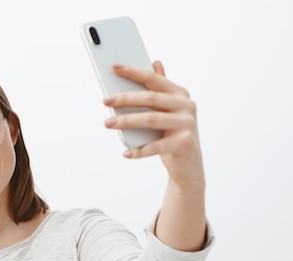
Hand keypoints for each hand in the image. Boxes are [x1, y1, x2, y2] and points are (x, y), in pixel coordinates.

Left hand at [103, 61, 204, 188]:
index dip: (133, 71)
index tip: (113, 67)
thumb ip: (159, 91)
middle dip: (125, 98)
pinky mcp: (185, 143)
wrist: (188, 166)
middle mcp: (186, 105)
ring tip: (108, 123)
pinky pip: (157, 146)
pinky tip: (126, 153)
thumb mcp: (165, 112)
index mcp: (179, 94)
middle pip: (151, 98)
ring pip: (152, 119)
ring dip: (127, 121)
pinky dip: (140, 150)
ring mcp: (187, 124)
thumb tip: (155, 63)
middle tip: (105, 100)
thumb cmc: (171, 135)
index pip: (153, 78)